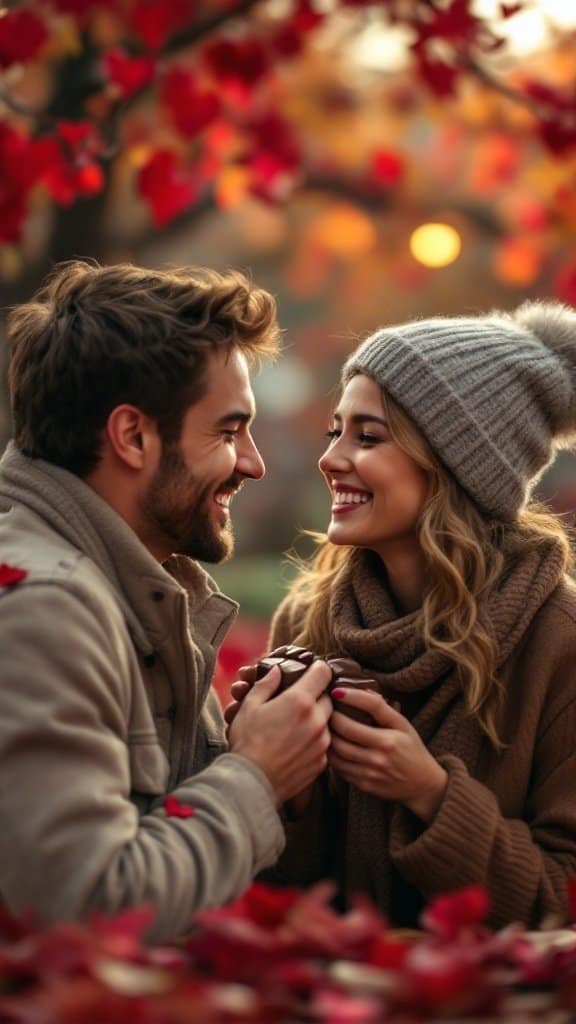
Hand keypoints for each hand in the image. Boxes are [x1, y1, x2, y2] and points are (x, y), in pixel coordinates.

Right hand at [229, 661, 332, 804]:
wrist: (250, 783)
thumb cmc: (247, 743)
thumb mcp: (250, 706)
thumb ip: (266, 684)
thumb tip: (277, 670)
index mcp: (299, 701)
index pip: (323, 672)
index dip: (317, 669)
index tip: (310, 672)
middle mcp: (316, 720)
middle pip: (328, 697)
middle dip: (316, 696)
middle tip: (297, 702)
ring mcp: (321, 743)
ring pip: (327, 721)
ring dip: (316, 719)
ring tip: (294, 726)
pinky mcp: (321, 762)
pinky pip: (324, 743)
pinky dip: (314, 741)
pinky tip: (296, 745)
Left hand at [329, 688, 446, 822]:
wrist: (422, 785)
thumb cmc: (412, 749)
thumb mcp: (403, 725)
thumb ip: (382, 708)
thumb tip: (361, 690)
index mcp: (388, 740)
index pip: (364, 714)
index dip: (348, 699)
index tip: (336, 691)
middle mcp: (378, 757)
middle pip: (343, 733)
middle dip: (331, 718)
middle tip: (327, 709)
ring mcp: (369, 773)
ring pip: (336, 752)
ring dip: (327, 737)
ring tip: (326, 726)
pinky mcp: (363, 785)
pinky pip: (339, 768)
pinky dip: (332, 755)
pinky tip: (332, 746)